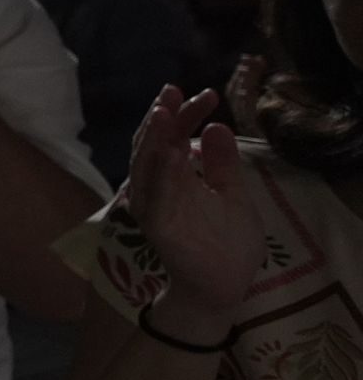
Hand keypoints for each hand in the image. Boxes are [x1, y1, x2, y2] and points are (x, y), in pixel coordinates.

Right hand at [125, 84, 267, 330]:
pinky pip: (156, 198)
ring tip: (163, 113)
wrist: (223, 287)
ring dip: (153, 140)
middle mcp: (157, 189)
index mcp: (174, 178)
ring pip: (146, 167)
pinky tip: (172, 154)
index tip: (206, 95)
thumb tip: (217, 126)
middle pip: (154, 145)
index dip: (183, 115)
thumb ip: (223, 164)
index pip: (173, 138)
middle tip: (173, 92)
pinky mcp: (158, 227)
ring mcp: (154, 207)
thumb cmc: (226, 244)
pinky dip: (162, 175)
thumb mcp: (232, 195)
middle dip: (163, 118)